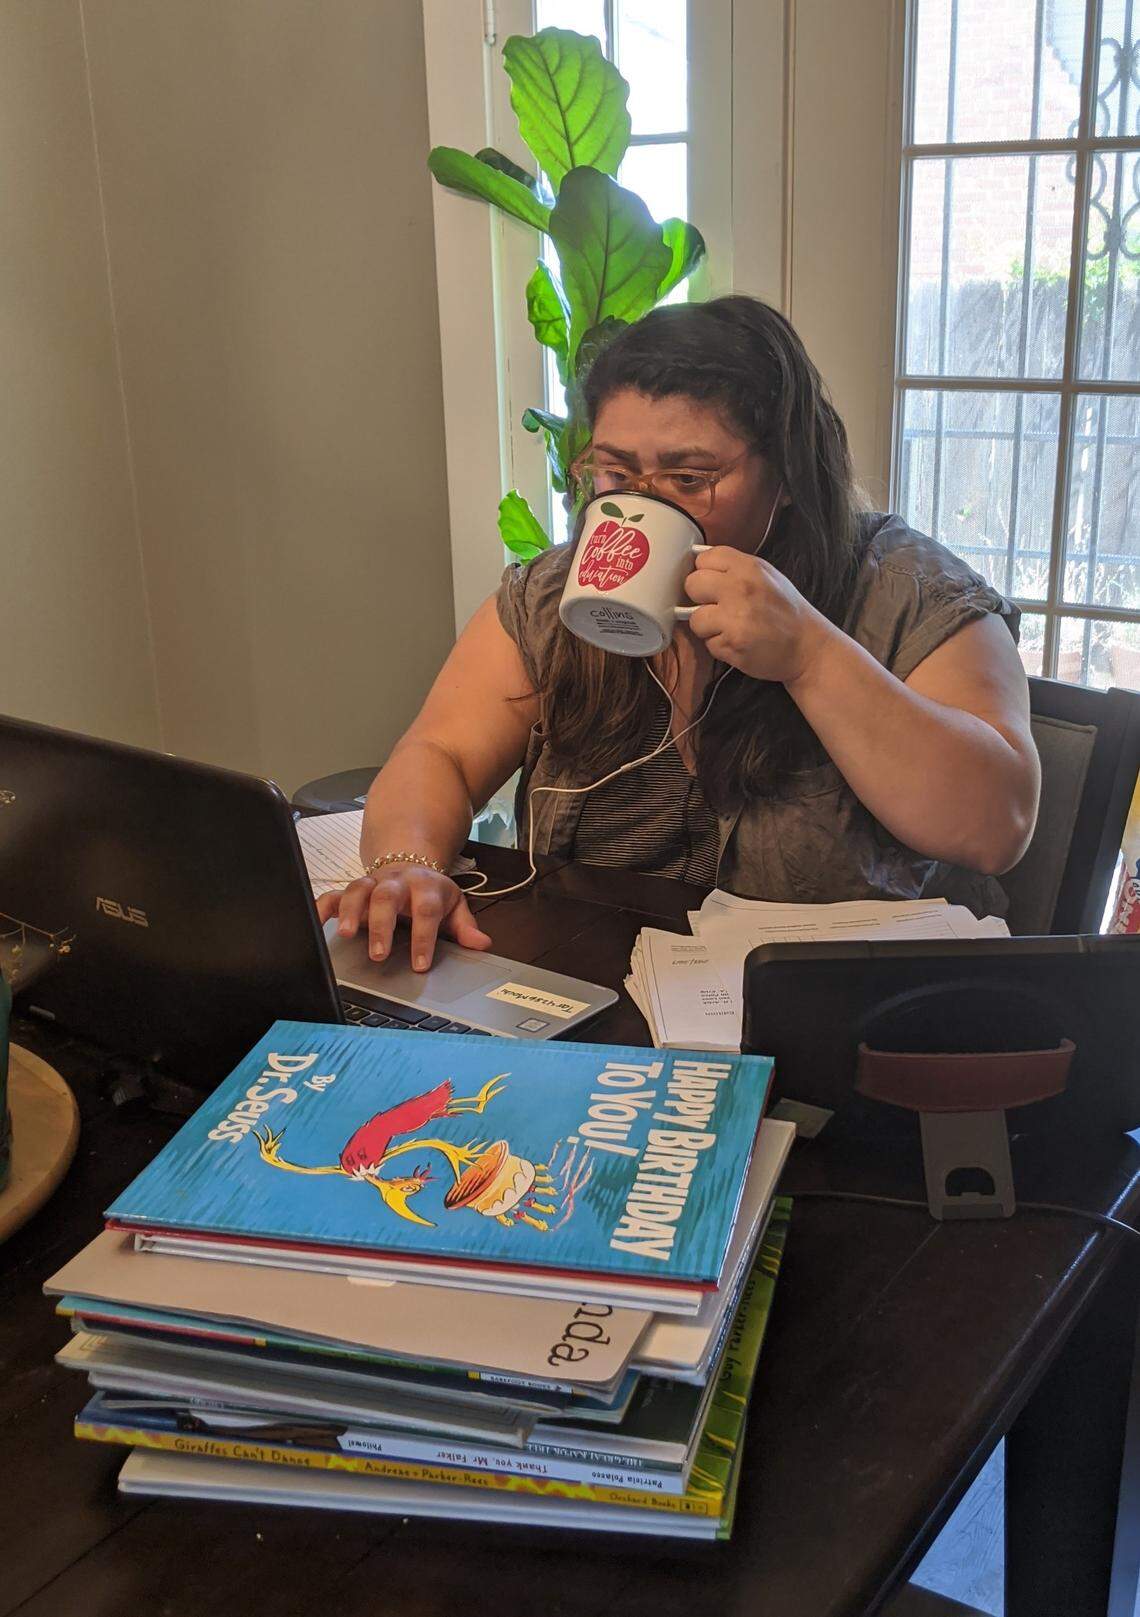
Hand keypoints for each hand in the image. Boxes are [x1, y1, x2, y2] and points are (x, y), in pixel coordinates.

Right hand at [316, 866, 491, 972]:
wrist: (410, 863)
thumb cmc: (431, 893)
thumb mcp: (453, 905)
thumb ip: (465, 926)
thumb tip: (481, 944)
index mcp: (425, 886)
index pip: (425, 910)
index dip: (423, 937)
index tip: (420, 965)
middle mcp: (396, 882)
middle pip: (387, 897)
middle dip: (382, 925)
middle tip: (379, 954)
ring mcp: (372, 884)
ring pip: (358, 891)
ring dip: (350, 912)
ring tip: (346, 935)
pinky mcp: (352, 890)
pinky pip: (333, 896)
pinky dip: (323, 908)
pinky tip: (317, 923)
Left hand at [682, 546, 833, 683]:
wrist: (806, 646)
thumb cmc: (785, 611)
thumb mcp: (767, 575)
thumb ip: (735, 568)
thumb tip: (700, 564)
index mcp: (748, 567)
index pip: (704, 559)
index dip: (706, 573)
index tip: (715, 584)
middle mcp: (739, 588)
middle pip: (692, 584)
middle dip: (700, 598)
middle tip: (718, 607)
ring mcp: (734, 617)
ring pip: (695, 618)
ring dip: (708, 627)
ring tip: (730, 628)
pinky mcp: (731, 643)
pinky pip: (708, 643)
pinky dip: (719, 645)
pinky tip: (738, 642)